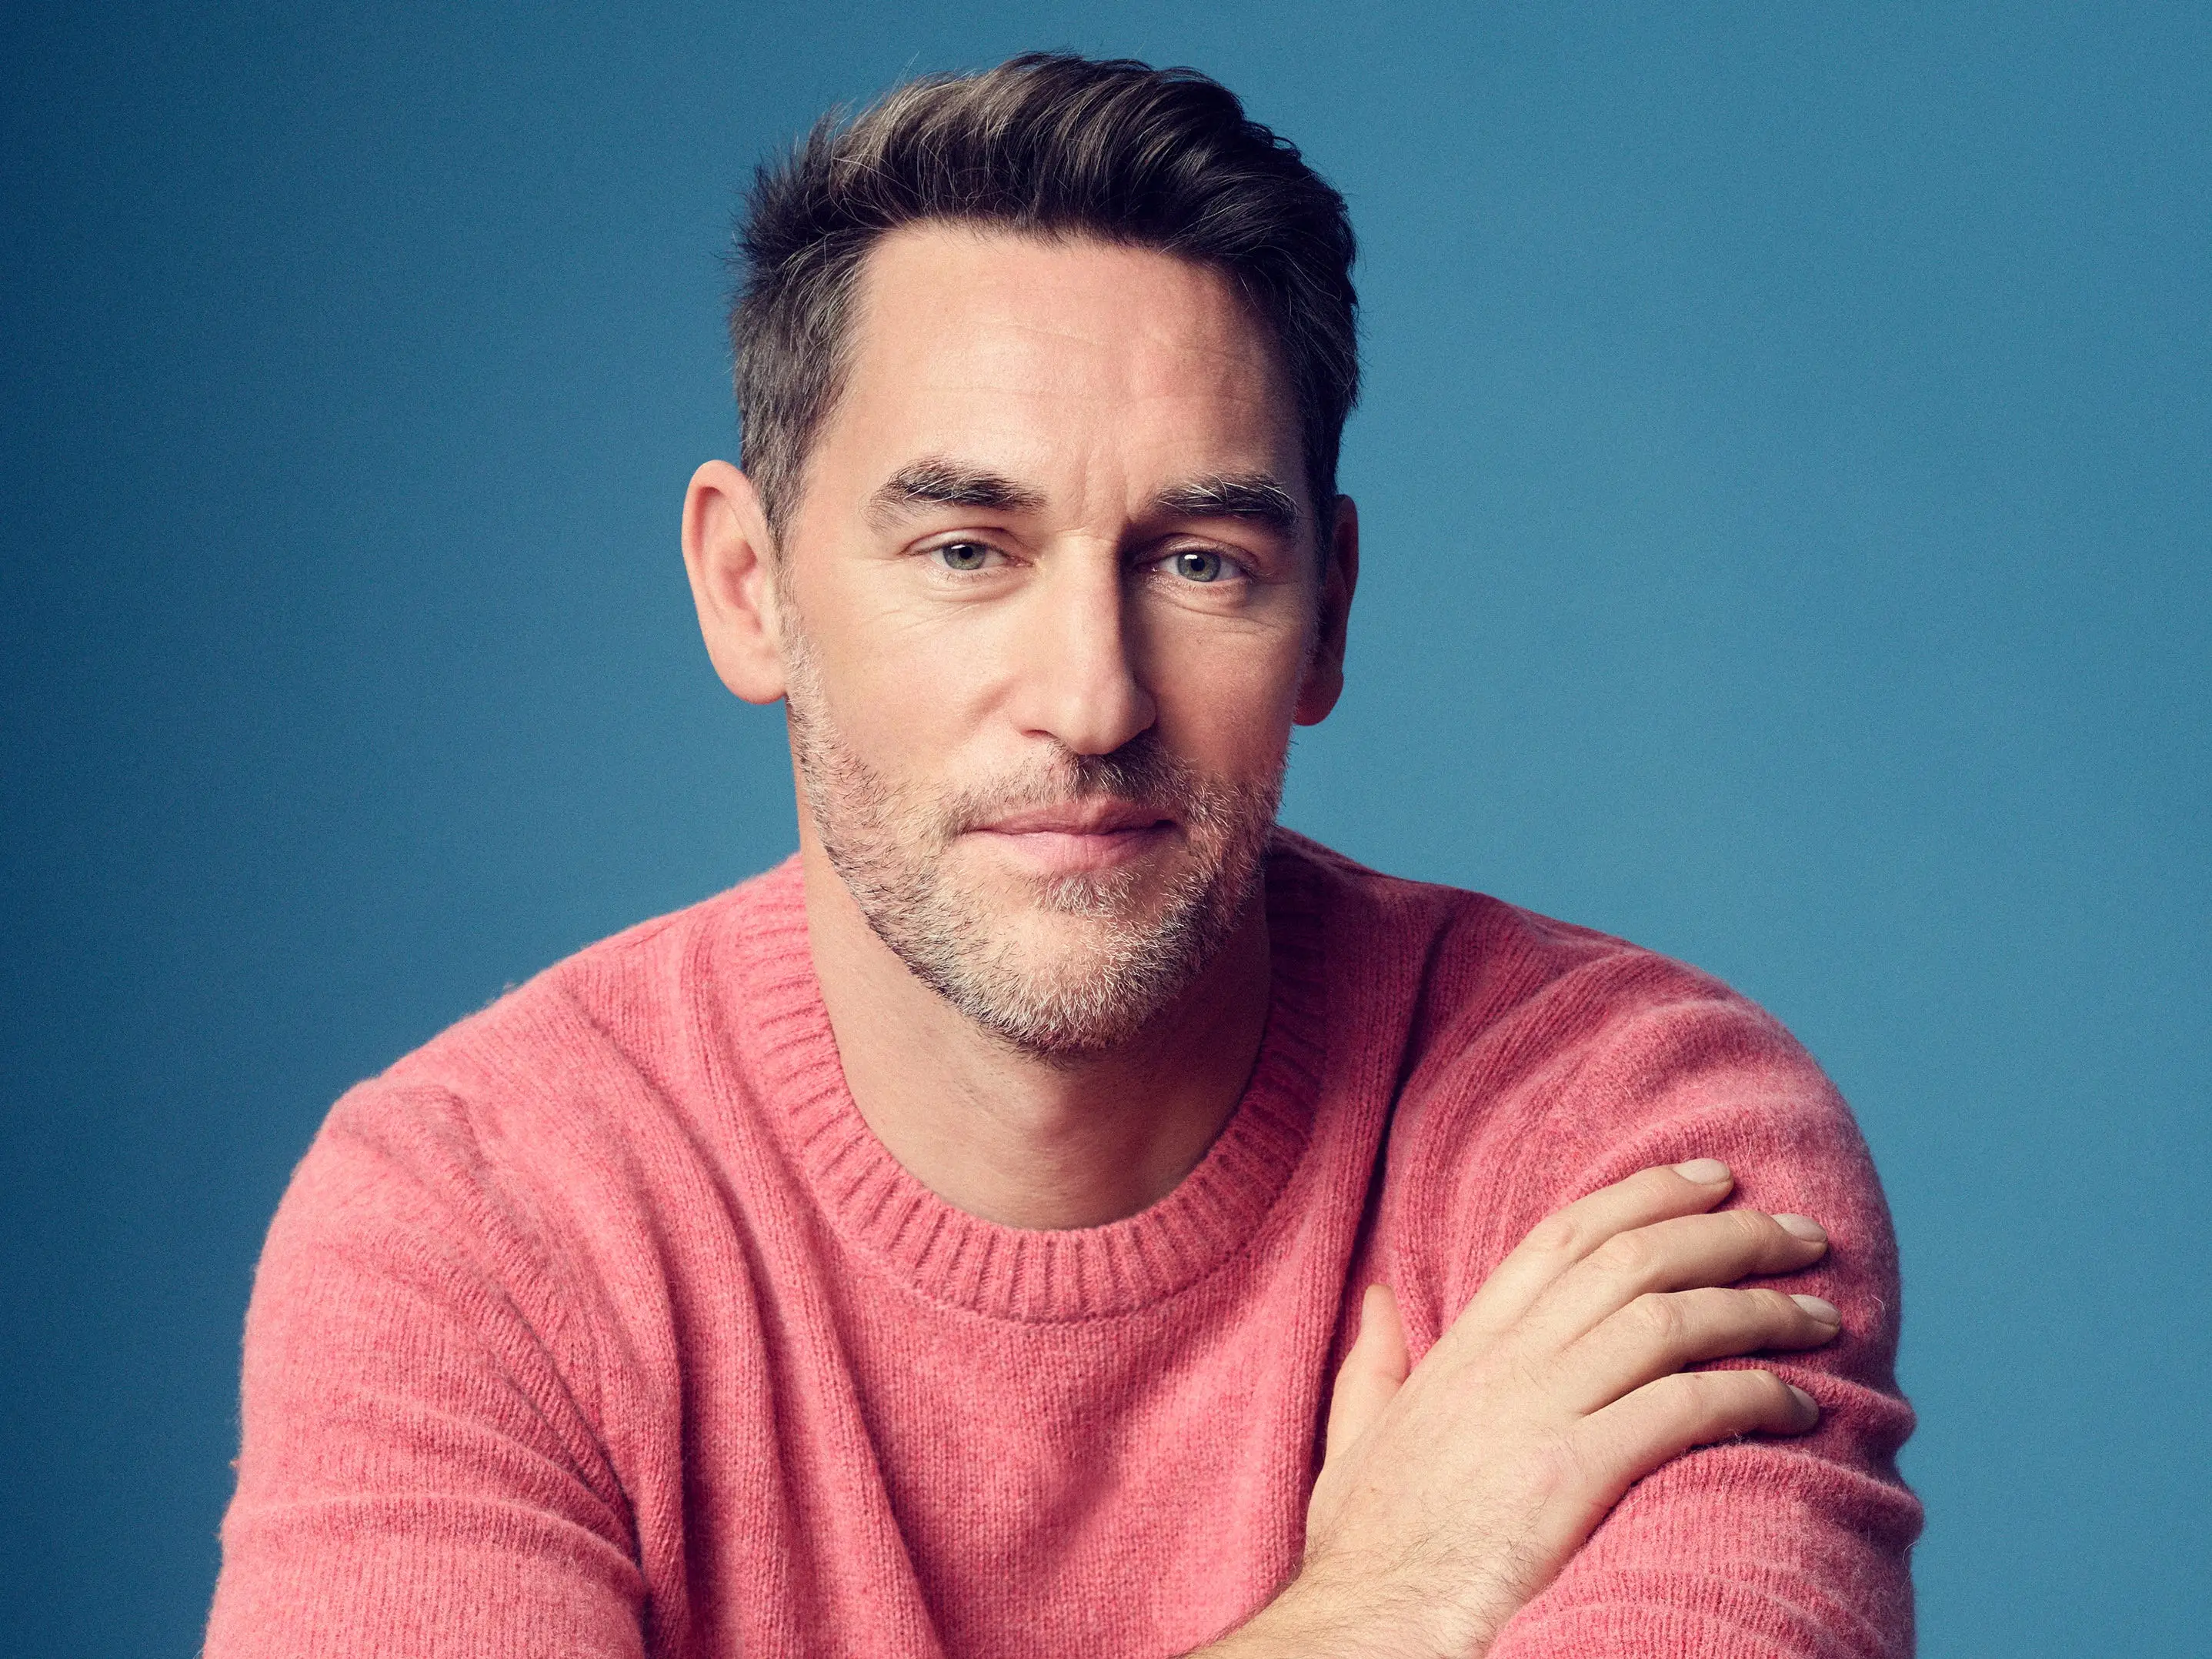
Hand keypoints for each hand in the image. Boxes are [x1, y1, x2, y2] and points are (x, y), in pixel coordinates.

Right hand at [1208, 1160, 1838, 1658]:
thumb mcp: (1356, 1441)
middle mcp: (1502, 1366)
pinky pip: (1680, 1408)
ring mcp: (1533, 1417)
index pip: (1563, 1238)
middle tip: (1800, 1232)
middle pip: (1630, 1261)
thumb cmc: (1368, 1555)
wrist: (1363, 1630)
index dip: (1644, 1195)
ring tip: (1822, 1314)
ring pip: (1665, 1320)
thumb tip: (1380, 1300)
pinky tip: (1797, 1406)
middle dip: (1727, 1235)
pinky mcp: (1565, 1480)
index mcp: (1461, 1351)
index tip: (1712, 1179)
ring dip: (1757, 1305)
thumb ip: (1373, 1367)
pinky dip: (1750, 1392)